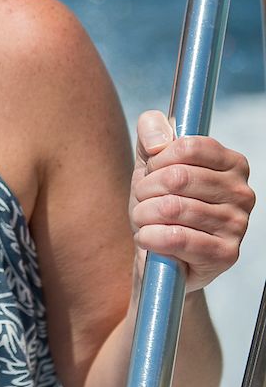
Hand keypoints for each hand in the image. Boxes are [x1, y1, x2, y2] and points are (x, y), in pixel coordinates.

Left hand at [129, 110, 254, 292]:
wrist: (156, 248)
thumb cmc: (159, 200)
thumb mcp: (150, 160)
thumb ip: (152, 131)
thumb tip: (159, 140)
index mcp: (232, 163)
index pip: (188, 147)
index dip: (158, 159)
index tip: (152, 171)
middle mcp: (242, 193)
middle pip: (177, 177)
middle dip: (146, 189)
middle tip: (144, 200)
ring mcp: (238, 225)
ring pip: (173, 208)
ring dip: (144, 214)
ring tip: (145, 219)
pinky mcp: (225, 254)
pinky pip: (176, 238)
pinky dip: (150, 237)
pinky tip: (148, 238)